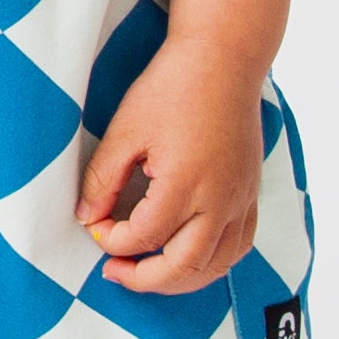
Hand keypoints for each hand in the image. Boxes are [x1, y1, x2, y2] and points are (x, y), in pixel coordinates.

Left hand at [75, 36, 266, 293]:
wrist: (224, 59)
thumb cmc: (173, 87)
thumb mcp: (125, 130)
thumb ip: (103, 179)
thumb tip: (87, 217)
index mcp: (185, 183)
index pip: (144, 236)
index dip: (112, 240)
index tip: (95, 226)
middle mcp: (219, 199)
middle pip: (182, 266)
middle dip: (142, 278)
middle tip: (114, 270)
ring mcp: (240, 199)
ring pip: (214, 266)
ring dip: (178, 279)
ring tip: (147, 273)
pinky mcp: (251, 193)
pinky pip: (238, 247)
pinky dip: (212, 263)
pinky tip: (187, 257)